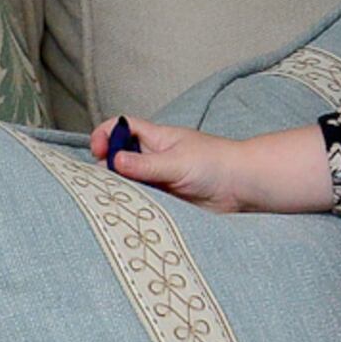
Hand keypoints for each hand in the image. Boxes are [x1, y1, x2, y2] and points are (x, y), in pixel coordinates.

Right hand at [94, 115, 333, 214]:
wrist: (242, 187)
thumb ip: (145, 164)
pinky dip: (130, 206)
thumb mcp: (177, 162)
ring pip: (125, 182)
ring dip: (117, 190)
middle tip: (100, 184)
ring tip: (110, 201)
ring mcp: (156, 179)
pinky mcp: (163, 199)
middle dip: (104, 169)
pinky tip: (124, 213)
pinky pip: (139, 201)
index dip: (105, 135)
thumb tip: (113, 161)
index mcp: (155, 139)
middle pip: (117, 158)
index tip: (98, 151)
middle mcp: (152, 157)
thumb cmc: (216, 164)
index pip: (121, 128)